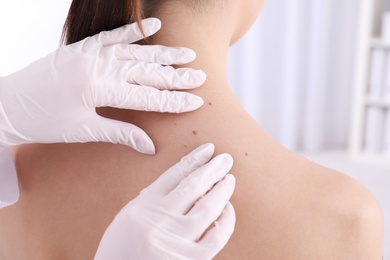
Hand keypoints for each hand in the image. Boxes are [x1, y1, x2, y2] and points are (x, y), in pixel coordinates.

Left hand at [0, 18, 205, 153]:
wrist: (7, 103)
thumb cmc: (44, 123)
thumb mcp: (83, 131)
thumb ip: (120, 133)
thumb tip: (151, 145)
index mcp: (100, 89)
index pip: (147, 96)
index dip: (173, 100)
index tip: (196, 100)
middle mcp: (99, 66)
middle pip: (147, 71)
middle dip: (176, 75)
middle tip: (201, 76)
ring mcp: (90, 53)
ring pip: (135, 52)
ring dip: (163, 53)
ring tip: (188, 53)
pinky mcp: (82, 47)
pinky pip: (113, 35)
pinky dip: (134, 31)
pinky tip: (153, 27)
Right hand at [95, 144, 235, 259]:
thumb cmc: (120, 254)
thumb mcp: (125, 223)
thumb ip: (150, 203)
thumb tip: (183, 183)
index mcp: (139, 208)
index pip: (173, 175)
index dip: (193, 160)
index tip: (208, 149)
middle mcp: (156, 220)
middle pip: (191, 186)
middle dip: (212, 169)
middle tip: (226, 159)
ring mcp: (174, 241)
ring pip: (207, 207)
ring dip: (222, 190)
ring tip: (230, 179)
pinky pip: (216, 236)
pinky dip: (225, 220)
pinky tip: (228, 209)